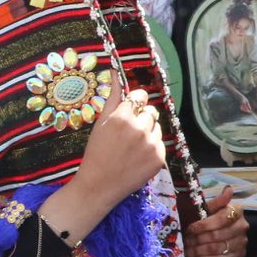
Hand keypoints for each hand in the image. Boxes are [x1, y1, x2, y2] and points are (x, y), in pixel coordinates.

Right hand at [42, 84, 164, 239]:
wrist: (99, 185)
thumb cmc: (96, 152)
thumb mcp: (101, 123)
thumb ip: (112, 97)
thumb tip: (116, 71)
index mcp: (122, 116)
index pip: (140, 96)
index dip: (135, 103)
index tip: (130, 110)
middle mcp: (139, 127)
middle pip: (150, 112)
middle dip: (141, 119)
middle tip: (128, 134)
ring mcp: (151, 143)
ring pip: (156, 127)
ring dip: (148, 133)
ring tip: (132, 147)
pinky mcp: (159, 157)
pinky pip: (160, 143)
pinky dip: (152, 148)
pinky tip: (138, 157)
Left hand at [183, 186, 247, 256]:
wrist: (220, 233)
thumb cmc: (212, 218)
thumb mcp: (210, 208)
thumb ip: (217, 201)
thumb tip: (229, 189)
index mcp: (237, 211)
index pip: (221, 219)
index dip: (204, 225)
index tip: (190, 229)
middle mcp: (242, 227)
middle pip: (218, 235)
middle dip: (198, 239)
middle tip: (186, 242)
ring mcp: (242, 243)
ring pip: (218, 249)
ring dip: (200, 251)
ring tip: (188, 251)